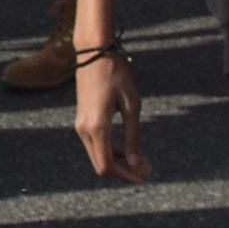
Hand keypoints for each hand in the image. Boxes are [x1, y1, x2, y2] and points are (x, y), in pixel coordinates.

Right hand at [73, 49, 146, 183]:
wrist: (94, 51)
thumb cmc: (117, 75)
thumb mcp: (132, 105)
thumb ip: (134, 136)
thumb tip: (136, 164)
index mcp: (97, 127)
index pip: (107, 166)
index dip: (127, 176)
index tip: (146, 175)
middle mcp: (84, 130)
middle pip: (101, 166)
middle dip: (125, 172)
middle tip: (148, 168)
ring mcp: (80, 125)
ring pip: (98, 157)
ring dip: (119, 163)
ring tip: (142, 160)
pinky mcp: (82, 120)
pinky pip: (95, 146)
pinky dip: (111, 153)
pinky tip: (128, 149)